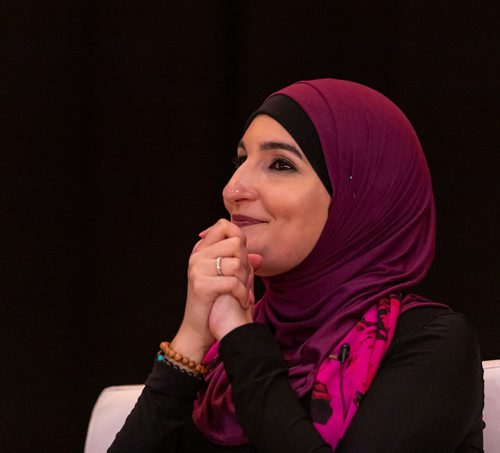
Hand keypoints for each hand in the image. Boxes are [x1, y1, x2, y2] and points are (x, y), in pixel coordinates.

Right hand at [172, 219, 261, 359]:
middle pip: (235, 243)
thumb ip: (242, 265)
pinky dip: (243, 294)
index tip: (242, 256)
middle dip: (245, 263)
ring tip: (242, 292)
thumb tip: (260, 258)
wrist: (199, 329)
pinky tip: (242, 301)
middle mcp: (197, 256)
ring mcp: (197, 269)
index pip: (223, 226)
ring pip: (236, 263)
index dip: (239, 236)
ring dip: (245, 280)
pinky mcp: (201, 285)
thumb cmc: (215, 303)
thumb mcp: (229, 279)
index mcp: (202, 250)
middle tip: (244, 280)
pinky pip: (233, 282)